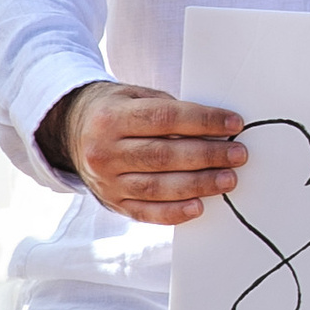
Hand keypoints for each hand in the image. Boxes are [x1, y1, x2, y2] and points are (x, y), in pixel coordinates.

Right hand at [49, 84, 247, 222]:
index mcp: (112, 117)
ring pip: (158, 187)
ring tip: (228, 179)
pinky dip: (174, 212)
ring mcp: (106, 180)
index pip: (165, 118)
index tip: (233, 124)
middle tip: (238, 155)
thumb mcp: (134, 96)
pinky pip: (146, 212)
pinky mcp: (112, 202)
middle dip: (207, 155)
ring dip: (198, 185)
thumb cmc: (116, 111)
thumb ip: (168, 110)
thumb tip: (214, 129)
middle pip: (164, 155)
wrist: (71, 132)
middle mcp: (105, 151)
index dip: (203, 121)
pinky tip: (199, 206)